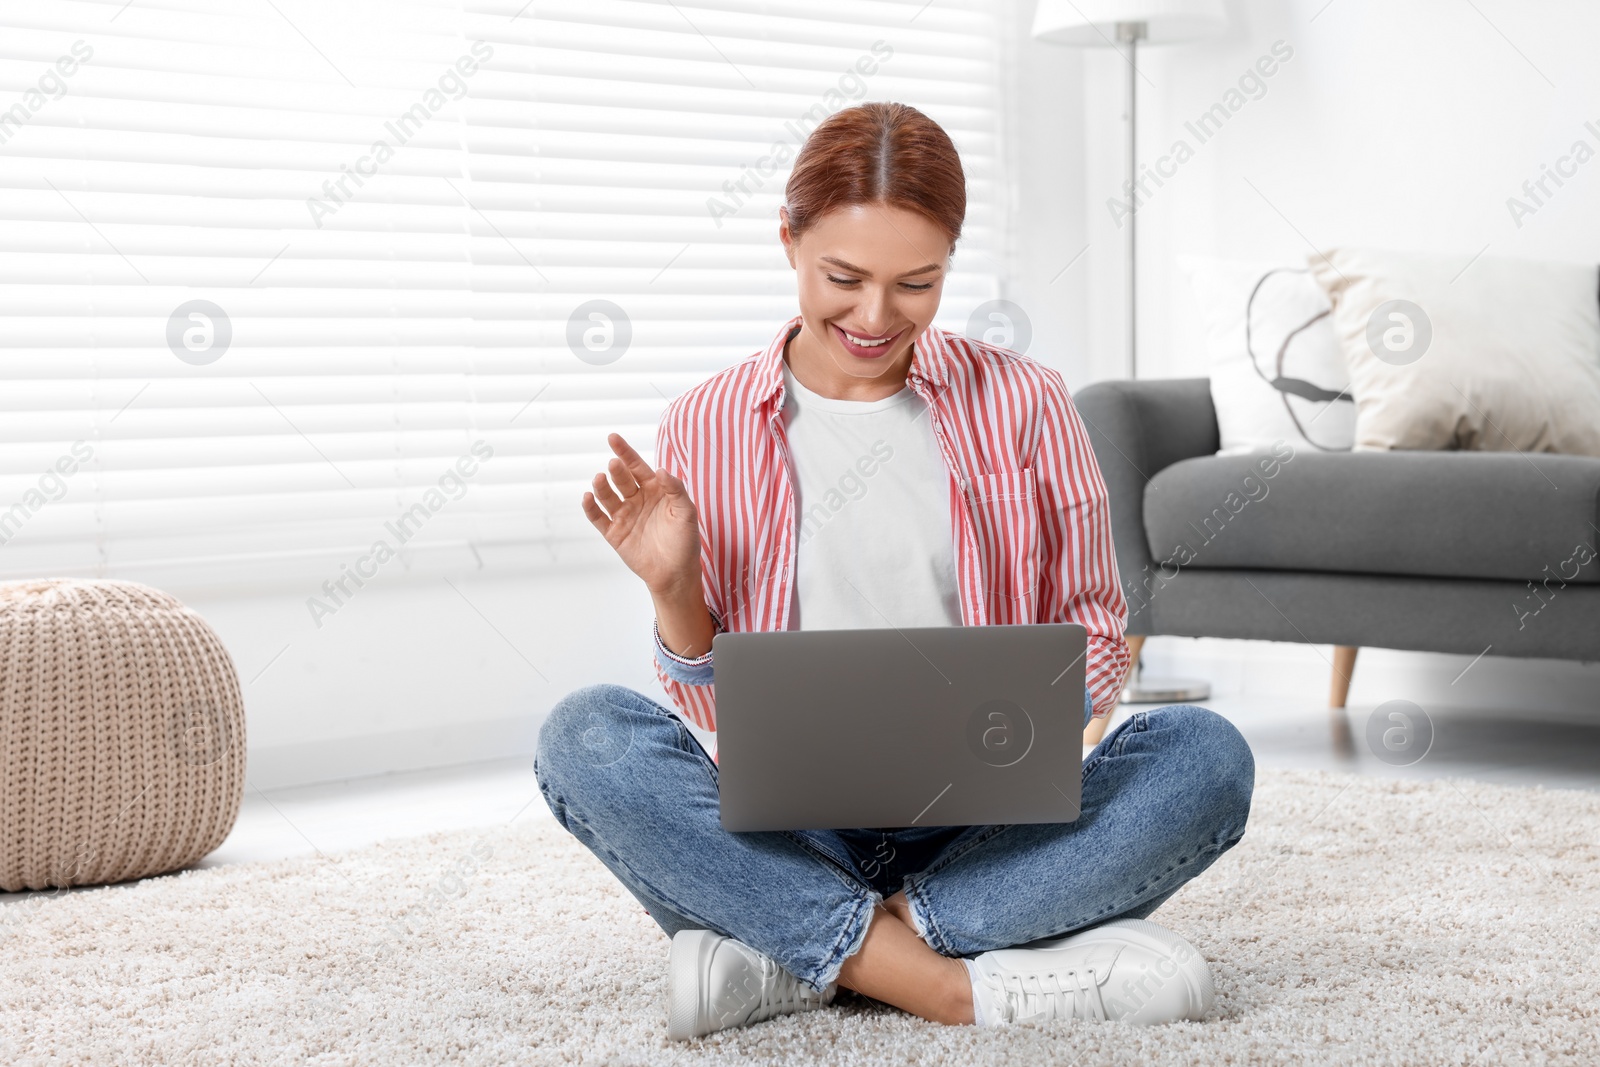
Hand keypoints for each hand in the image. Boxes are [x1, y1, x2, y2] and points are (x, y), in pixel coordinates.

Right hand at [581, 433, 700, 595]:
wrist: (676, 573)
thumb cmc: (685, 542)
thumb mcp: (687, 513)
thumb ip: (676, 490)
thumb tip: (661, 470)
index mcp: (654, 491)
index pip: (637, 467)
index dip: (625, 452)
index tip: (613, 438)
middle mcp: (637, 500)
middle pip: (621, 480)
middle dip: (616, 470)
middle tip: (613, 464)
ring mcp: (624, 516)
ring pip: (607, 496)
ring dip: (601, 487)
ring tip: (599, 479)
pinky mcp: (614, 534)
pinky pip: (598, 518)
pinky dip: (591, 508)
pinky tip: (587, 497)